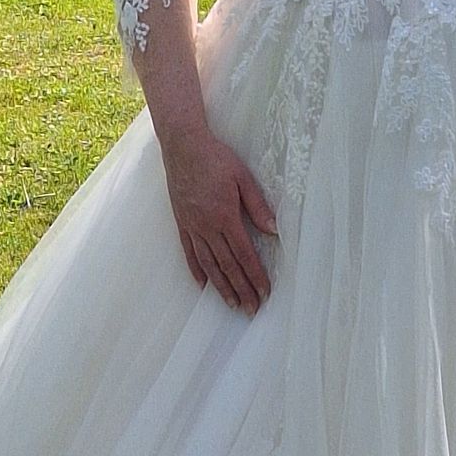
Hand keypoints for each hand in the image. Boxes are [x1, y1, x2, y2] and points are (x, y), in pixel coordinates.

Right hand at [161, 125, 277, 314]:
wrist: (182, 145)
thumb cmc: (215, 158)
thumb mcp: (243, 177)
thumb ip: (258, 206)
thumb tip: (274, 231)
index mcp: (225, 216)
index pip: (244, 254)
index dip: (255, 275)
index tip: (265, 292)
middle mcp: (207, 226)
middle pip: (227, 265)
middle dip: (241, 289)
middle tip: (252, 309)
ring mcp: (192, 226)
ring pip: (208, 264)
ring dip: (221, 287)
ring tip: (232, 304)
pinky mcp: (181, 222)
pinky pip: (189, 252)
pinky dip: (196, 271)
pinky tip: (203, 285)